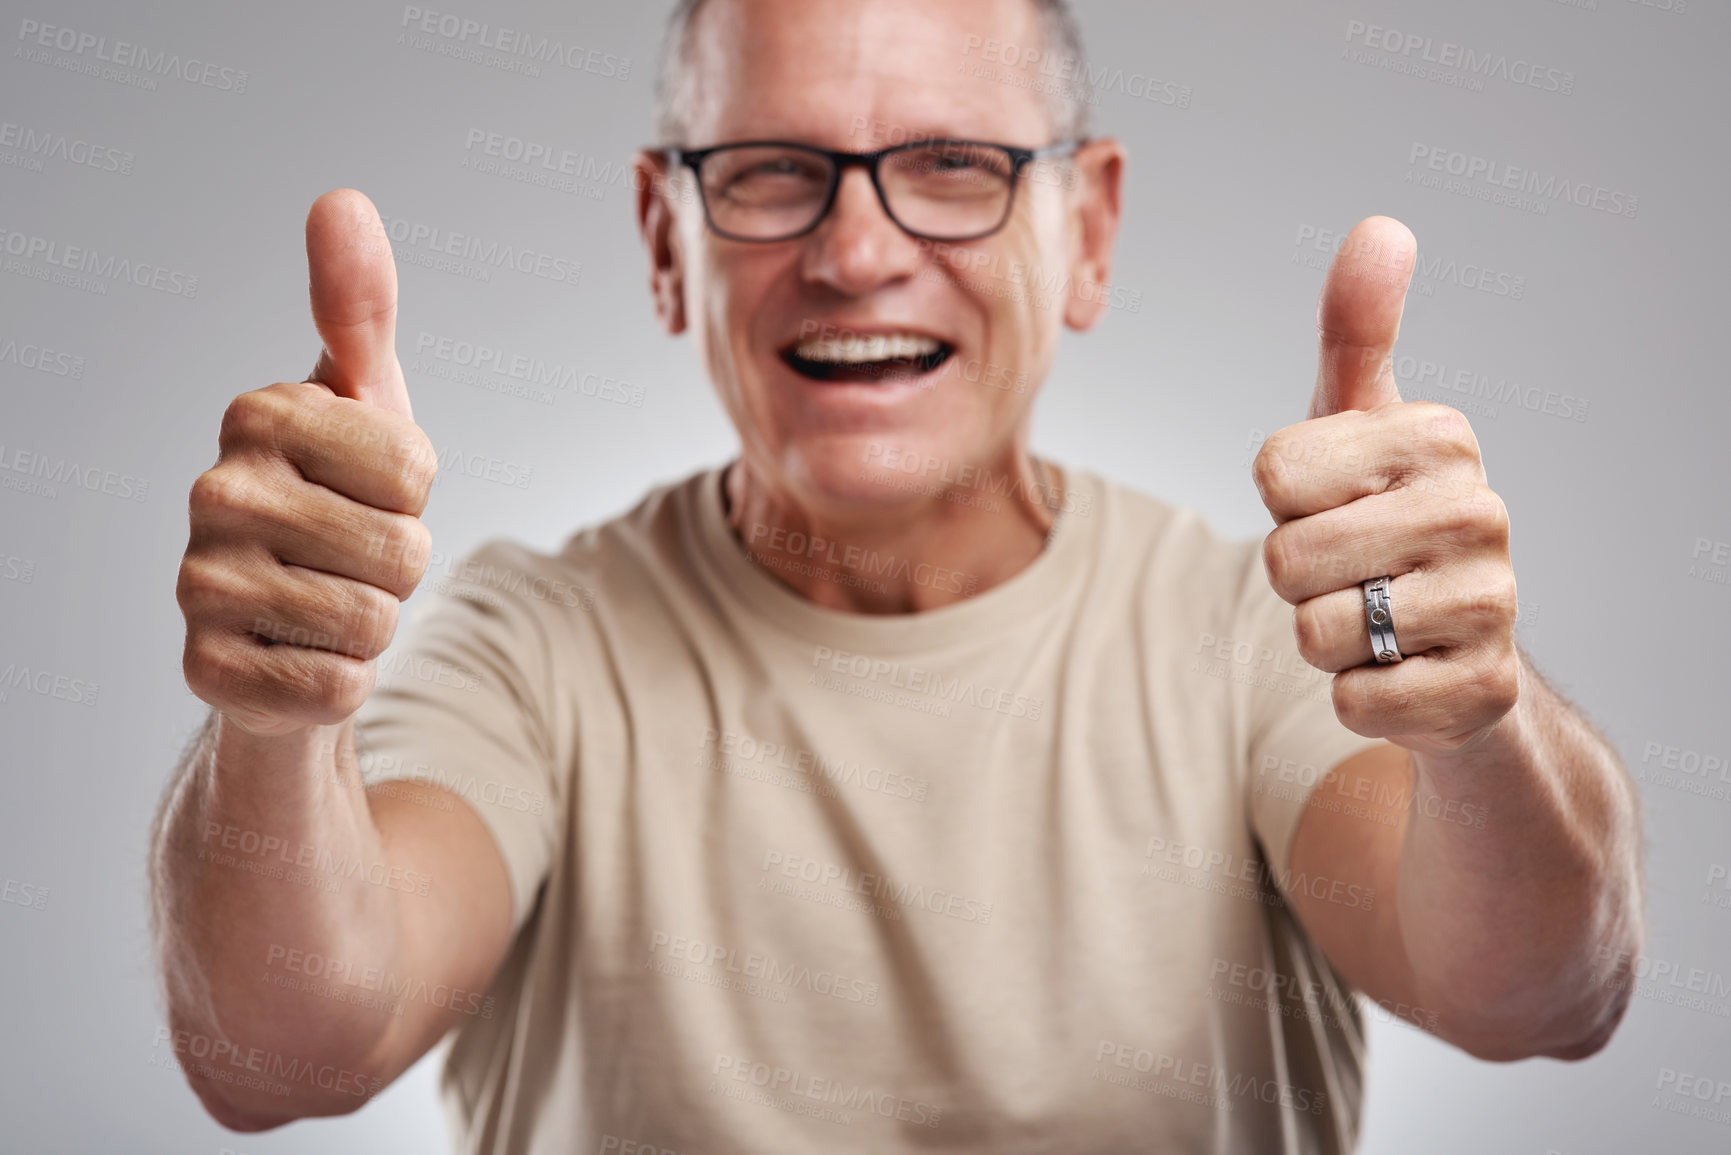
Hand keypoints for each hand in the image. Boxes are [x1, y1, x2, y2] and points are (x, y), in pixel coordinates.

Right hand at [177, 189, 436, 736]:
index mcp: (259, 415)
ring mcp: (200, 585)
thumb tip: (341, 199)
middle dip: (400, 568)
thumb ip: (359, 308)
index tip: (366, 493)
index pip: (417, 471)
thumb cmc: (336, 501)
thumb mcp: (364, 403)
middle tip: (347, 558)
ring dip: (373, 626)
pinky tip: (298, 657)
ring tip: (324, 603)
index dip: (413, 497)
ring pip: (374, 622)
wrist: (283, 626)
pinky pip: (339, 686)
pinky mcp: (207, 671)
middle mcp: (214, 491)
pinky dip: (342, 681)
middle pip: (403, 551)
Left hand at [1251, 216, 1518, 754]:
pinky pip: (1352, 699)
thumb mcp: (1358, 425)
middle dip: (1296, 580)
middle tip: (1351, 573)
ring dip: (1324, 639)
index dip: (1282, 503)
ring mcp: (1490, 604)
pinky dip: (1356, 695)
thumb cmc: (1382, 521)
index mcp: (1441, 437)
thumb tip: (1381, 227)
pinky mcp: (1482, 690)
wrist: (1457, 651)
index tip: (1334, 503)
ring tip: (1378, 620)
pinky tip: (1402, 672)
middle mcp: (1480, 511)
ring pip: (1314, 633)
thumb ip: (1355, 331)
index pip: (1274, 473)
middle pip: (1286, 559)